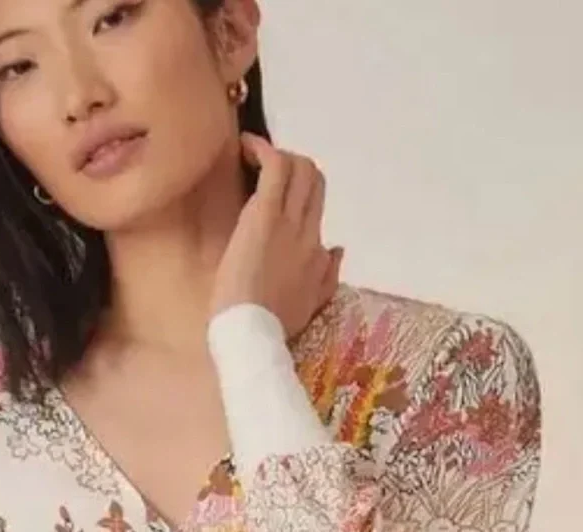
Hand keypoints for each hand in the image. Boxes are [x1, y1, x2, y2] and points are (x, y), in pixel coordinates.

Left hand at [210, 132, 343, 337]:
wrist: (253, 333)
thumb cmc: (271, 326)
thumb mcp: (310, 306)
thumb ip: (326, 277)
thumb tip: (337, 248)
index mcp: (317, 255)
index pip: (317, 210)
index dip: (300, 196)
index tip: (276, 196)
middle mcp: (310, 233)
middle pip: (315, 182)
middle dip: (293, 168)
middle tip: (263, 171)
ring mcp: (289, 222)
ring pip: (301, 169)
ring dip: (279, 155)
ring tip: (252, 157)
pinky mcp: (265, 215)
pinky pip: (275, 168)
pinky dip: (262, 150)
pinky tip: (246, 147)